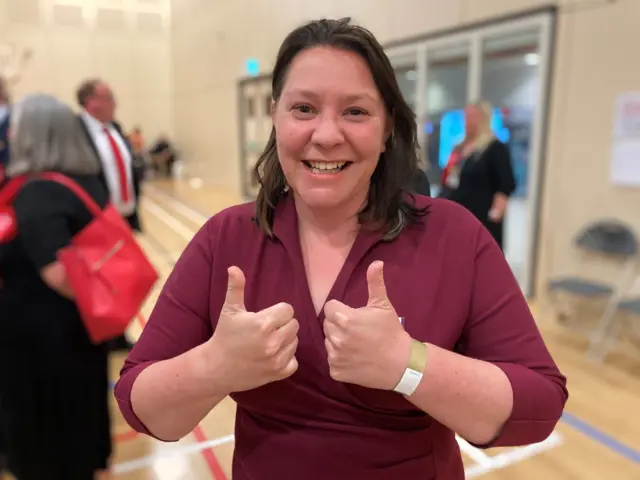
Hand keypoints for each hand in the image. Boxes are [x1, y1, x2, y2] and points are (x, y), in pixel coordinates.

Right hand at [207, 266, 298, 392]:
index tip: (267, 316)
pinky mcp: (279, 373)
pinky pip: (294, 361)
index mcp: (263, 323)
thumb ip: (236, 288)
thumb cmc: (224, 336)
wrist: (216, 368)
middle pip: (294, 325)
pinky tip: (273, 355)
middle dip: (283, 324)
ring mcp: (277, 359)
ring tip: (269, 341)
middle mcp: (273, 341)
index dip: (278, 311)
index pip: (288, 310)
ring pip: (295, 342)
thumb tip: (234, 268)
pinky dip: (287, 358)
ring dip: (286, 340)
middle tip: (268, 329)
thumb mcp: (229, 310)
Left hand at [323, 260, 411, 390]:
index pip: (329, 307)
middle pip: (328, 325)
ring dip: (338, 342)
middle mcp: (336, 338)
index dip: (341, 309)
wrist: (401, 365)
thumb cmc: (391, 332)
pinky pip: (332, 361)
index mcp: (345, 318)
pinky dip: (341, 359)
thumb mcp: (383, 306)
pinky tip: (355, 358)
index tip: (354, 316)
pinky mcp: (336, 371)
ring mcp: (335, 356)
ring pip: (329, 342)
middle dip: (339, 325)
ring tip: (357, 345)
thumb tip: (376, 262)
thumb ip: (375, 283)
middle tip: (357, 331)